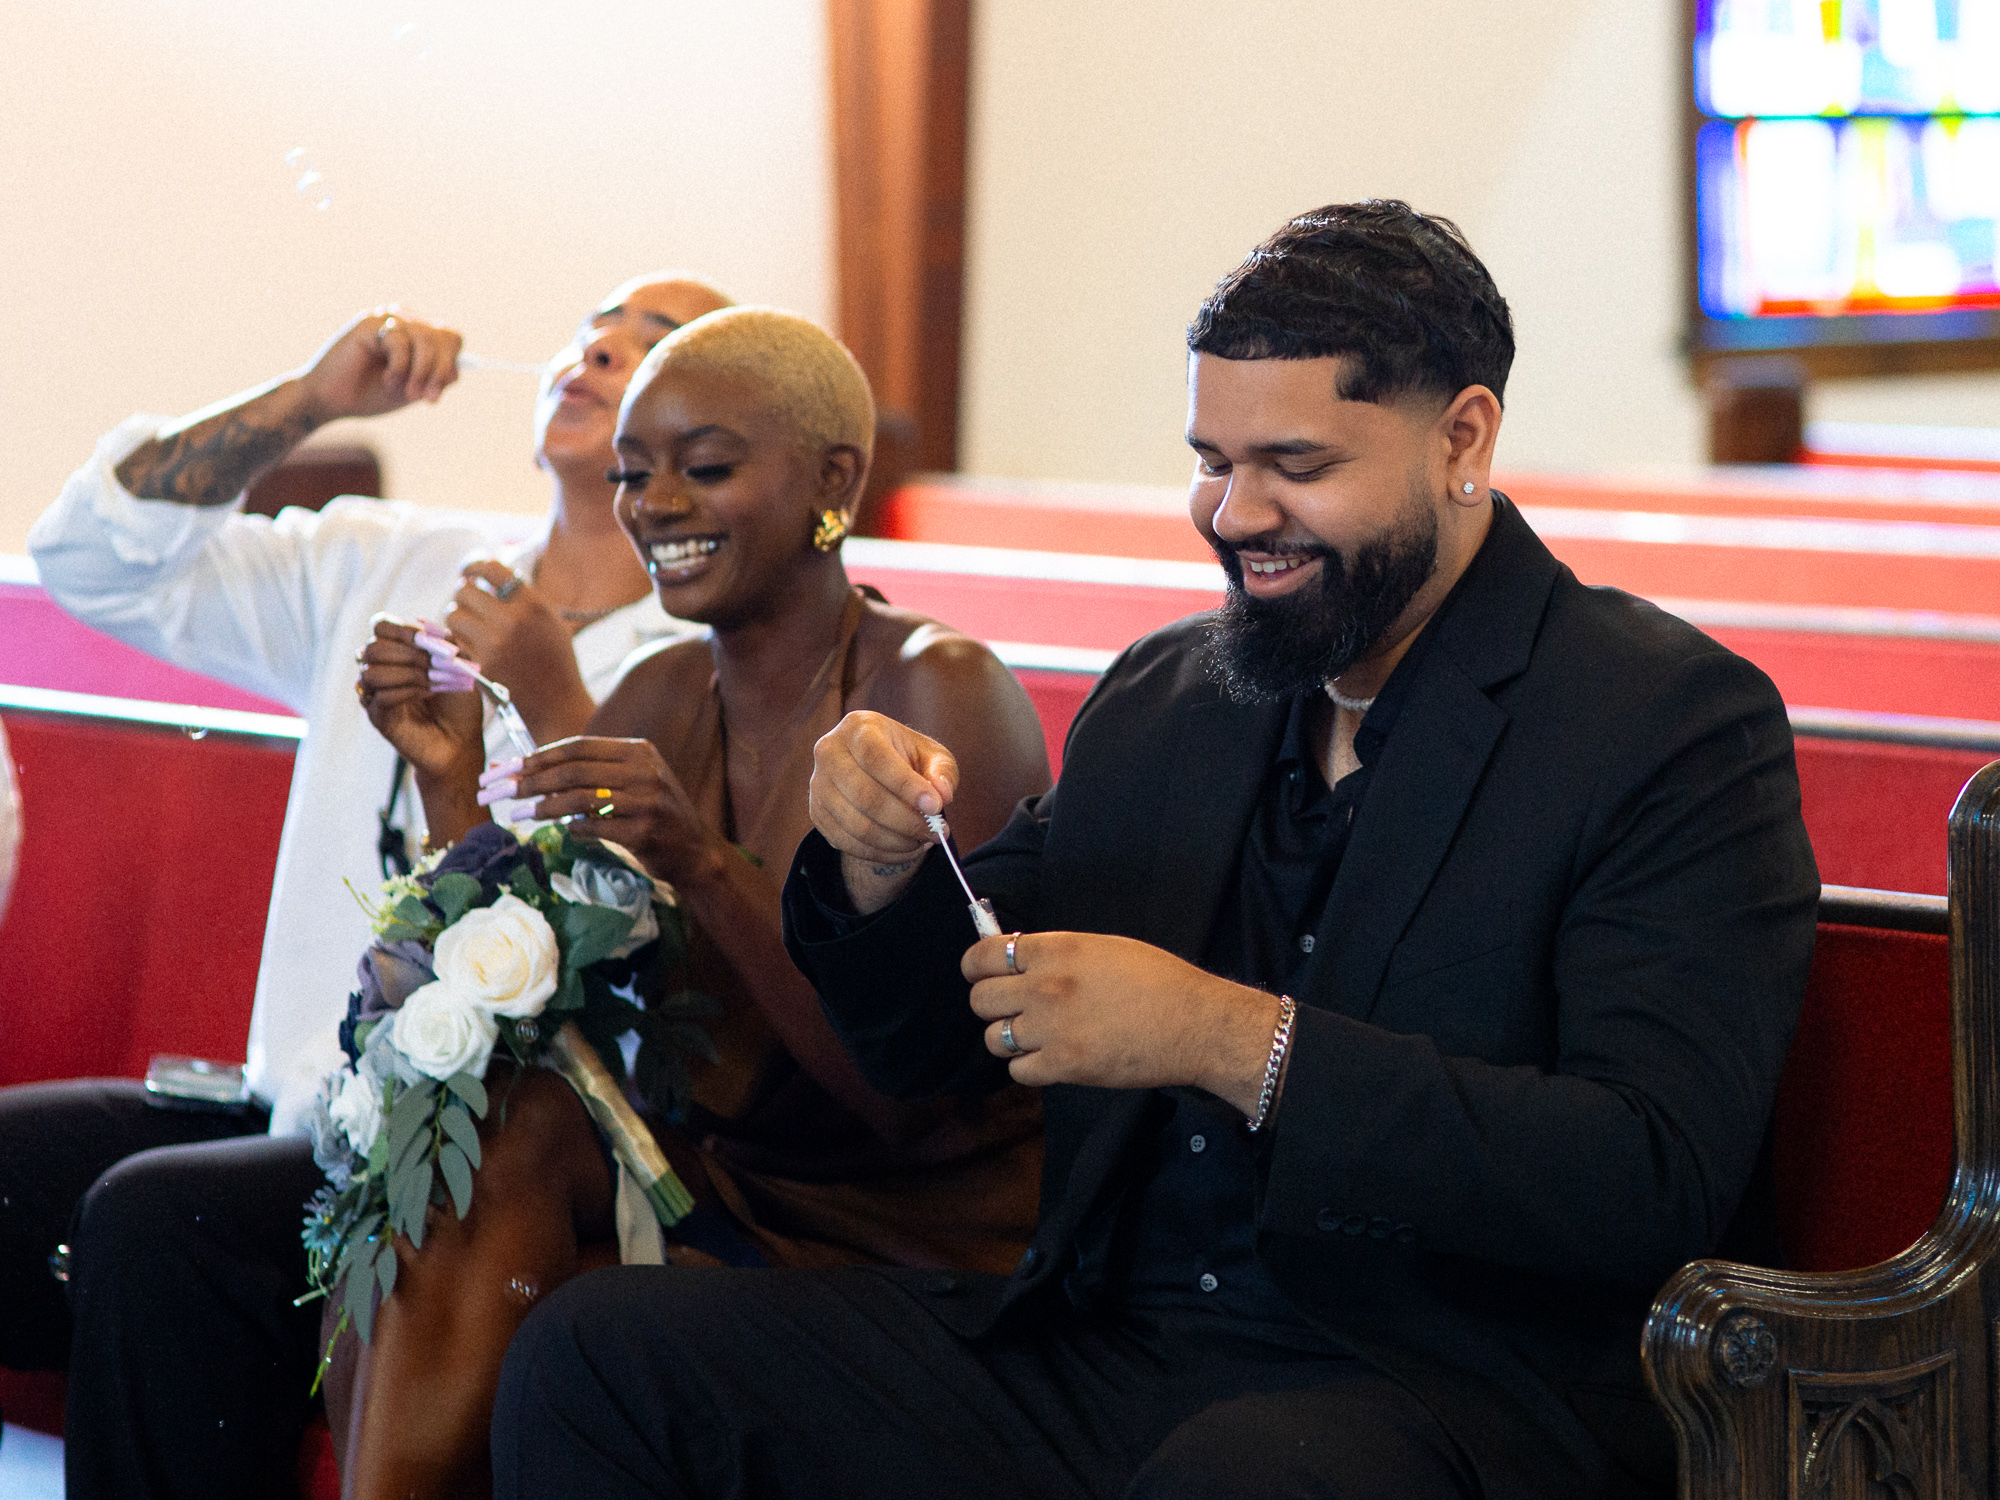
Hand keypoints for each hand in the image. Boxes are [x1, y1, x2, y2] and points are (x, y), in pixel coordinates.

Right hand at [297, 307, 462, 421]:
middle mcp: (405, 321)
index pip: (451, 338)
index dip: (449, 365)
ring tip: (407, 392)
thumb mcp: (413, 390)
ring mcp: (386, 319)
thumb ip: (436, 378)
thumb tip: (455, 369)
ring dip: (421, 371)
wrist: (331, 400)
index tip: (433, 397)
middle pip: (444, 336)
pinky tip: (387, 380)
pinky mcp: (368, 323)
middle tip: (426, 398)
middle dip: (438, 371)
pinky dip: (400, 366)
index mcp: (419, 335)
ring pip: (425, 338)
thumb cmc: (371, 394)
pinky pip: (400, 340)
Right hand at [356, 615, 484, 777]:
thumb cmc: (460, 704)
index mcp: (398, 652)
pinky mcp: (378, 716)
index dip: (402, 630)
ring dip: (406, 674)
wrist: (462, 741)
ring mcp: (376, 694)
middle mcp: (382, 669)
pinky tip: (426, 695)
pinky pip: (380, 696)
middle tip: (433, 666)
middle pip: (372, 647)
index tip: (427, 641)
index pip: (381, 627)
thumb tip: (424, 623)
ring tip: (431, 682)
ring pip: (371, 672)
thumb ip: (445, 642)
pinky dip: (406, 692)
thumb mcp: (461, 666)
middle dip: (407, 654)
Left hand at [442, 561, 593, 742]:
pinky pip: (454, 641)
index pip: (491, 568)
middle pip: (464, 591)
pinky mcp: (479, 665)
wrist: (556, 705)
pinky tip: (475, 650)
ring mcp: (494, 643)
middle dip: (463, 598)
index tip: (467, 571)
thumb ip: (522, 598)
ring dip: (457, 621)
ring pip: (453, 615)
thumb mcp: (550, 622)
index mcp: (534, 605)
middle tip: (469, 607)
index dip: (473, 565)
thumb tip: (487, 573)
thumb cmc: (554, 661)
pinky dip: (460, 643)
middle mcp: (513, 620)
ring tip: (471, 630)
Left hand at [478, 737, 716, 883]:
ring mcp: (647, 801)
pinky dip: (573, 830)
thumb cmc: (654, 814)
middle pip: (573, 771)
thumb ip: (589, 773)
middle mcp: (644, 770)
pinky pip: (595, 828)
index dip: (538, 757)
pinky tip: (561, 832)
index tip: (505, 769)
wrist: (696, 851)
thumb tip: (525, 768)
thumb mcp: (631, 781)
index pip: (577, 747)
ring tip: (516, 814)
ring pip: (580, 799)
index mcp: (638, 750)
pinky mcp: (645, 831)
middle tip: (498, 791)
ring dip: (543, 807)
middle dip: (530, 781)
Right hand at [809, 711, 958, 912]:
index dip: (906, 785)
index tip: (936, 806)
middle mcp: (830, 752)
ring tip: (923, 840)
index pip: (876, 757)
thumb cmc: (908, 759)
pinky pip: (848, 843)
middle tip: (936, 832)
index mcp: (858, 728)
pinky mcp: (817, 813)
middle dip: (906, 820)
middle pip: (865, 795)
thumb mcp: (932, 756)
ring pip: (856, 825)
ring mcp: (818, 785)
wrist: (876, 771)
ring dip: (896, 841)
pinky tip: (905, 848)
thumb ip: (942, 771)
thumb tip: (942, 794)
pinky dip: (881, 853)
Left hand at [963, 931, 1280, 1112]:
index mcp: (1056, 950)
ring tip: (1032, 1036)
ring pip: (994, 1038)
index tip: (980, 973)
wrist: (1194, 1023)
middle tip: (1008, 1007)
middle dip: (990, 1003)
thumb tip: (1020, 960)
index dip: (976, 966)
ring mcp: (1050, 1029)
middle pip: (980, 999)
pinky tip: (1048, 1058)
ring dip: (1008, 1037)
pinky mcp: (1063, 1066)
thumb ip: (1058, 953)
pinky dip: (1029, 1066)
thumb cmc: (1159, 980)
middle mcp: (1044, 987)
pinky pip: (1018, 1070)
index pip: (984, 956)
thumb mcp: (1103, 948)